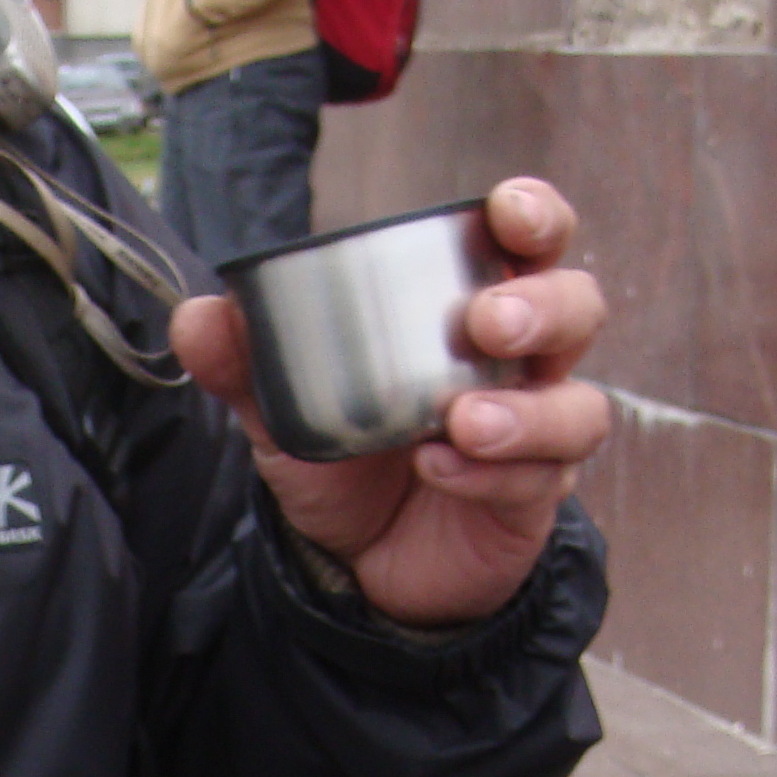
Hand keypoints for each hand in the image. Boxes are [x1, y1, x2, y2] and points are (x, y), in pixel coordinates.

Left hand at [171, 176, 612, 628]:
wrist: (355, 566)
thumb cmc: (345, 462)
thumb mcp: (285, 412)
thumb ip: (247, 364)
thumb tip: (199, 314)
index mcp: (473, 309)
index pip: (531, 243)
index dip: (535, 215)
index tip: (507, 210)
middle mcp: (522, 363)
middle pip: (578, 308)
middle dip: (543, 305)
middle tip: (486, 320)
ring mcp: (538, 434)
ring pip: (578, 405)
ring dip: (524, 408)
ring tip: (462, 418)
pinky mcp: (532, 501)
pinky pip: (538, 480)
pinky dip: (489, 473)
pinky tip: (437, 468)